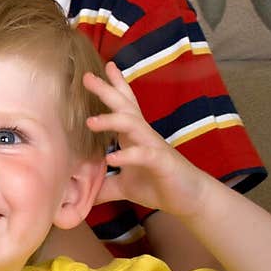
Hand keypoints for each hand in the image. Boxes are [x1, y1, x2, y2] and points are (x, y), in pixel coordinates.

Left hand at [85, 62, 209, 218]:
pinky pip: (144, 154)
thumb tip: (80, 193)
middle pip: (124, 107)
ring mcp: (153, 147)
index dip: (112, 87)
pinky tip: (112, 158)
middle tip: (87, 77)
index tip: (94, 72)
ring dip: (111, 120)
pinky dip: (128, 155)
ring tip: (90, 121)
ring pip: (133, 124)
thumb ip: (103, 186)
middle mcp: (143, 136)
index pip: (122, 106)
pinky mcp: (162, 162)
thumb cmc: (158, 185)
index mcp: (133, 136)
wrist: (191, 199)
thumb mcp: (123, 186)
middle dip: (106, 90)